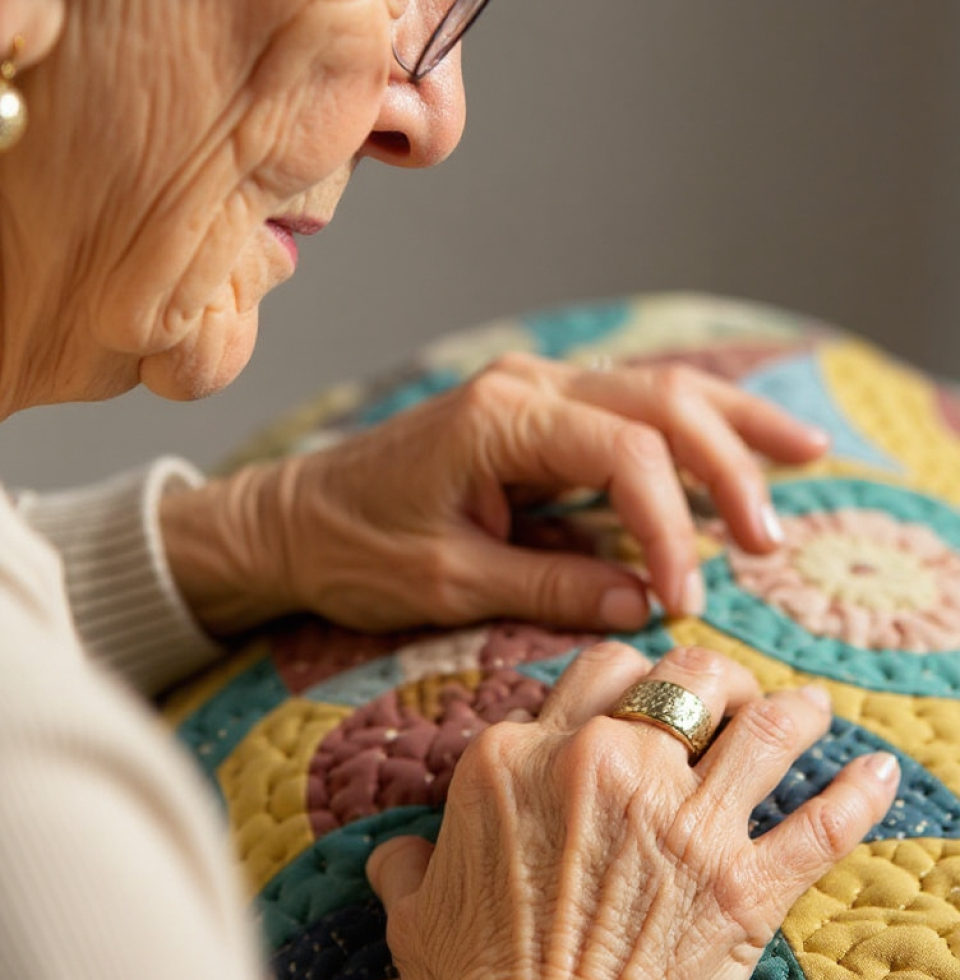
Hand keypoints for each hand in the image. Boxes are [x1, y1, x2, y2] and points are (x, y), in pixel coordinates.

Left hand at [161, 353, 827, 634]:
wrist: (291, 518)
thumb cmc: (353, 548)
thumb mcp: (448, 581)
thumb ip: (553, 585)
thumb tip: (646, 602)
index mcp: (500, 418)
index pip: (625, 454)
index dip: (671, 526)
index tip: (686, 597)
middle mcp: (525, 387)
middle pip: (659, 404)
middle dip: (726, 466)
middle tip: (769, 536)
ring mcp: (531, 392)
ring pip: (655, 391)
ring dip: (728, 426)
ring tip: (803, 452)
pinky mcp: (532, 414)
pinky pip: (626, 408)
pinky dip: (685, 426)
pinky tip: (731, 437)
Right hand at [366, 643, 898, 979]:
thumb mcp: (419, 913)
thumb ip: (410, 863)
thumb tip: (397, 852)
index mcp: (521, 757)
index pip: (592, 672)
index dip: (623, 678)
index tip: (640, 696)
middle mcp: (602, 765)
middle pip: (678, 675)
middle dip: (707, 674)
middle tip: (722, 691)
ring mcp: (677, 820)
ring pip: (759, 728)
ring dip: (791, 712)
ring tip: (807, 707)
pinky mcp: (739, 886)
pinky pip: (819, 826)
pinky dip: (857, 795)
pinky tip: (876, 771)